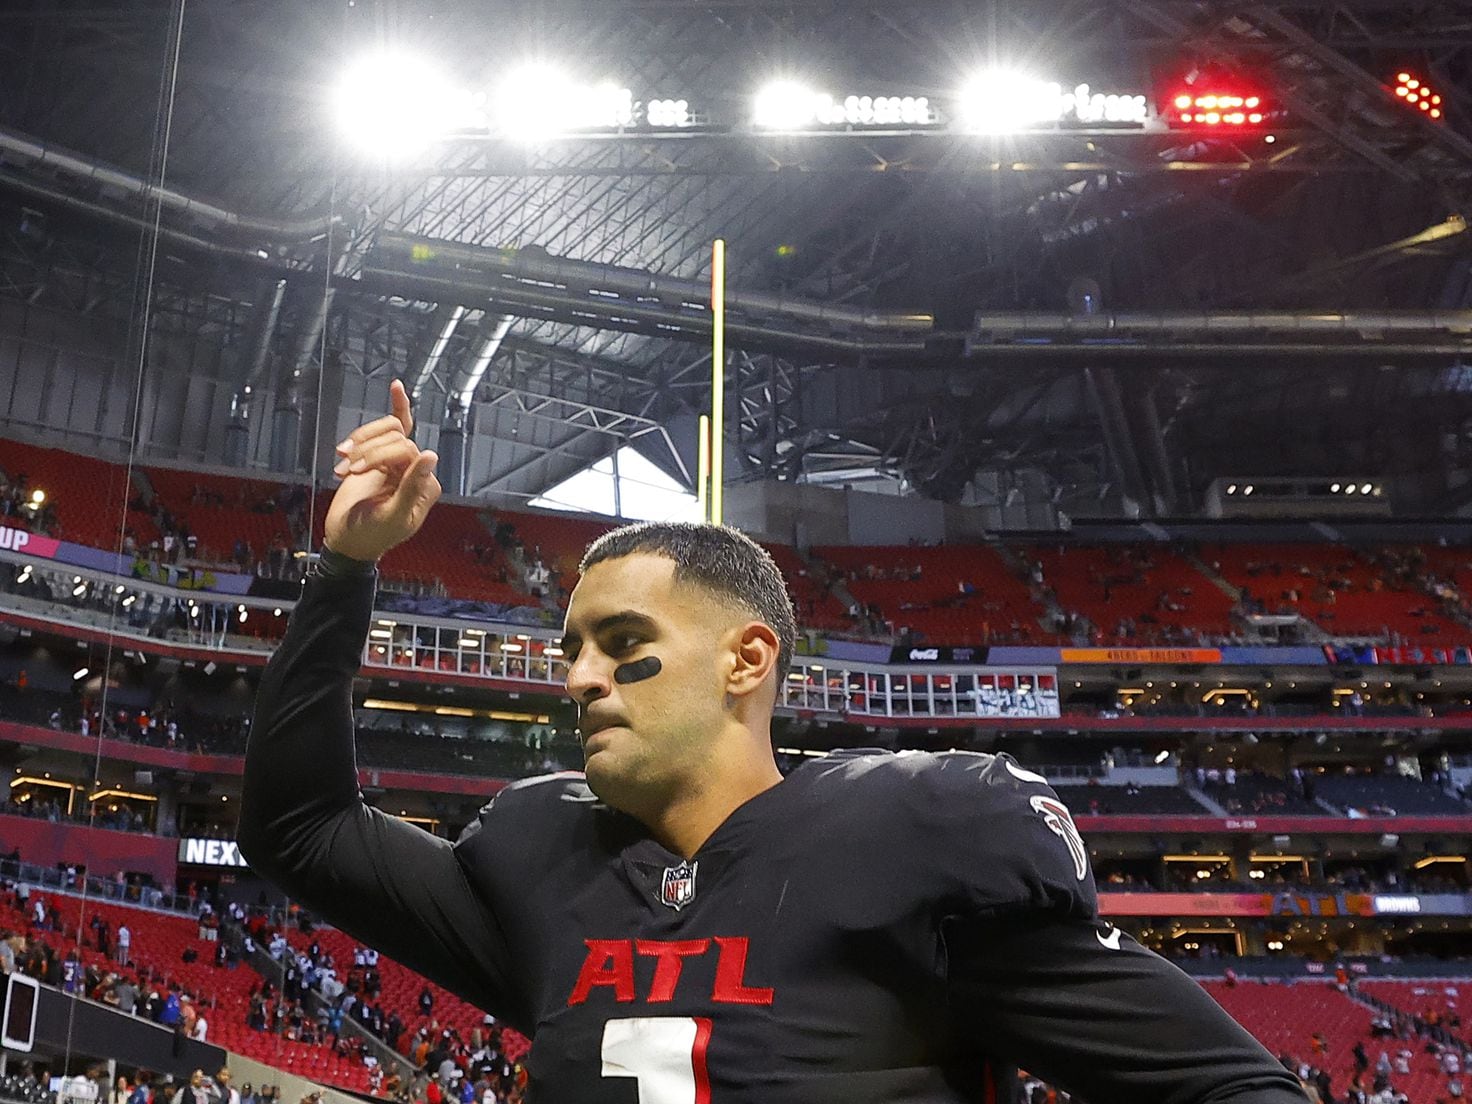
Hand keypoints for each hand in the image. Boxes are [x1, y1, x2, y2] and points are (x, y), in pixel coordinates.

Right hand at [323, 380, 441, 562]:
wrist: (347, 538)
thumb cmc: (370, 534)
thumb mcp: (392, 515)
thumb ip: (411, 487)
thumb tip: (430, 455)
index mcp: (425, 487)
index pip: (408, 452)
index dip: (379, 457)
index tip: (353, 471)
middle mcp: (416, 471)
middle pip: (396, 438)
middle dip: (367, 452)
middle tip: (347, 469)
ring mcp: (399, 462)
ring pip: (389, 430)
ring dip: (362, 441)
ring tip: (343, 460)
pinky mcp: (383, 456)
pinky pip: (397, 426)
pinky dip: (398, 406)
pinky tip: (396, 387)